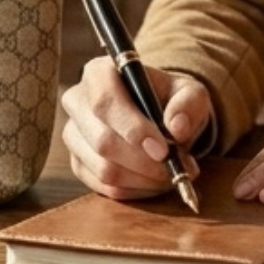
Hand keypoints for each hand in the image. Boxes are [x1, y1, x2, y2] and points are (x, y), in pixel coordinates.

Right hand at [61, 56, 212, 200]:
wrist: (159, 116)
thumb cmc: (170, 99)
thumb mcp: (189, 93)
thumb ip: (189, 104)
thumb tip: (177, 127)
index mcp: (99, 73)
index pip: (105, 102)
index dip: (133, 129)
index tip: (163, 149)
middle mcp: (77, 102)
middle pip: (102, 141)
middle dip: (144, 162)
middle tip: (177, 166)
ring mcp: (74, 135)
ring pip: (104, 169)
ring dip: (144, 179)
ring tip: (171, 173)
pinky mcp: (78, 163)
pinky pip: (105, 187)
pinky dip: (136, 190)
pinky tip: (154, 180)